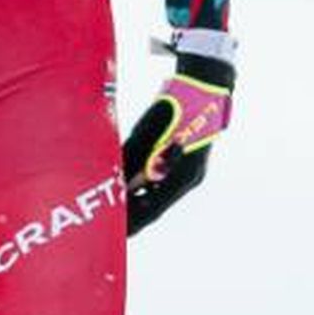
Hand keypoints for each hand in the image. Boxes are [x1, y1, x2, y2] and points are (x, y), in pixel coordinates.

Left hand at [122, 51, 232, 236]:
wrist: (204, 83)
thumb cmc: (175, 104)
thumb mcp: (149, 132)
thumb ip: (135, 158)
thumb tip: (119, 181)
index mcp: (184, 175)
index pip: (153, 211)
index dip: (132, 222)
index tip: (114, 231)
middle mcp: (190, 177)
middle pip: (156, 205)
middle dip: (133, 212)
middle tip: (109, 220)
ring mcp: (191, 169)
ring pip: (159, 192)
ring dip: (138, 198)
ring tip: (114, 201)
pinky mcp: (188, 159)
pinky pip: (163, 179)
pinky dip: (146, 184)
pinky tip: (129, 183)